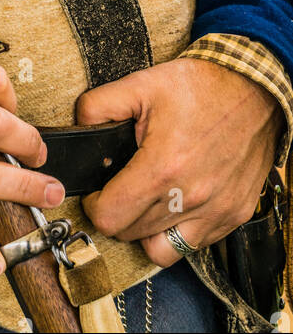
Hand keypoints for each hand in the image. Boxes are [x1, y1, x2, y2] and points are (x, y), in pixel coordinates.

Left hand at [76, 58, 282, 265]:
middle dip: (116, 214)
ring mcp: (215, 211)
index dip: (94, 206)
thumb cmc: (200, 87)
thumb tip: (79, 127)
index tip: (97, 193)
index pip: (110, 218)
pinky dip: (177, 232)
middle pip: (131, 234)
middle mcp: (190, 198)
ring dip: (145, 230)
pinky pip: (194, 244)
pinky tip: (174, 205)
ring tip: (144, 202)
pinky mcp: (233, 215)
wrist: (253, 90)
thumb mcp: (141, 85)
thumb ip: (99, 106)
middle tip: (119, 190)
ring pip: (161, 249)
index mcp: (162, 168)